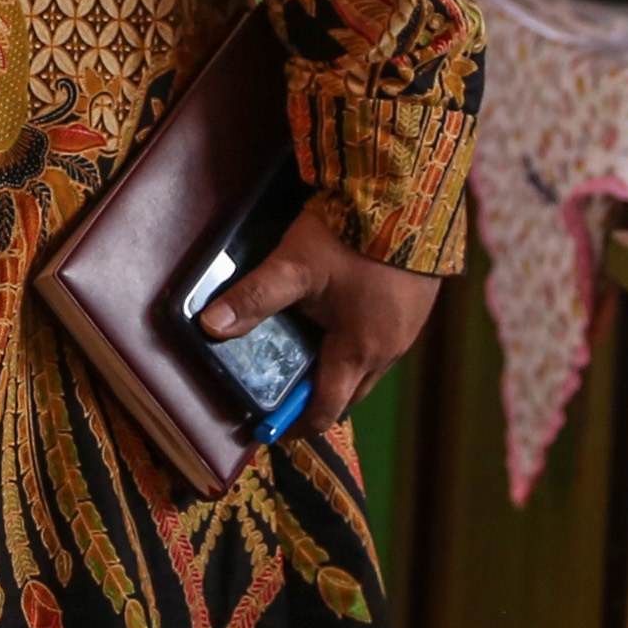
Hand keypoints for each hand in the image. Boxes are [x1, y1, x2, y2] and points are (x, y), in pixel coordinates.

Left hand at [197, 207, 441, 437]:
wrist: (410, 197)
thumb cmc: (352, 235)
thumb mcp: (294, 266)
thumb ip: (254, 298)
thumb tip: (210, 326)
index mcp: (360, 350)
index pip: (328, 409)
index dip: (299, 425)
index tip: (275, 431)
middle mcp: (390, 349)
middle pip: (351, 393)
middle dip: (319, 400)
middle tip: (286, 394)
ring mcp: (408, 330)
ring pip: (370, 368)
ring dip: (342, 371)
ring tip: (309, 355)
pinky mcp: (417, 307)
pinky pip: (385, 342)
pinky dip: (360, 346)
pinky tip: (342, 321)